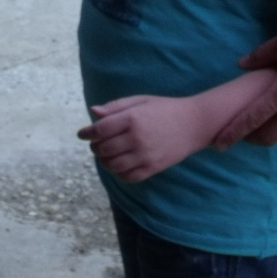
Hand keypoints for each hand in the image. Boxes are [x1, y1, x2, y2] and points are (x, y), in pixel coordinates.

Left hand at [78, 95, 209, 181]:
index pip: (100, 129)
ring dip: (104, 161)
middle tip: (95, 143)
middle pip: (104, 149)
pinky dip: (119, 172)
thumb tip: (93, 112)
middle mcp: (137, 138)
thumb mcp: (140, 101)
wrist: (194, 123)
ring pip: (113, 165)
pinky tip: (120, 164)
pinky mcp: (153, 168)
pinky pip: (128, 176)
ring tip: (105, 154)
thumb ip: (116, 107)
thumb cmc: (165, 108)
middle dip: (94, 147)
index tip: (82, 134)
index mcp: (132, 118)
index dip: (87, 133)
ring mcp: (145, 155)